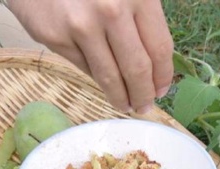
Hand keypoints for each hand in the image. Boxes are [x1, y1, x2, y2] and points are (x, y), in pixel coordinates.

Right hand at [8, 0, 173, 113]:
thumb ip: (141, 19)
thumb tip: (153, 68)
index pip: (159, 48)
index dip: (163, 75)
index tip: (161, 90)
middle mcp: (111, 10)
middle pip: (137, 68)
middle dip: (143, 94)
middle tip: (144, 106)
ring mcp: (81, 26)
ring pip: (109, 76)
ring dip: (121, 97)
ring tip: (125, 105)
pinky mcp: (56, 38)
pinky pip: (85, 68)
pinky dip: (97, 78)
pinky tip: (103, 82)